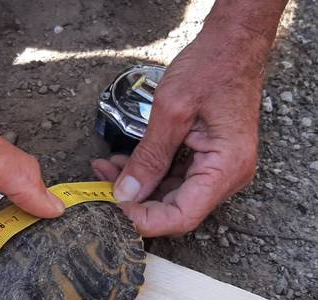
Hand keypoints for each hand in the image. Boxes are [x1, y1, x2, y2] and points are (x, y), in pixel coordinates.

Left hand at [92, 26, 268, 236]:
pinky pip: (175, 178)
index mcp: (226, 168)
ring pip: (171, 195)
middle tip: (100, 186)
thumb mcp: (171, 112)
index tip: (112, 208)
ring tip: (105, 168)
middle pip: (175, 209)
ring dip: (137, 186)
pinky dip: (148, 173)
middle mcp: (227, 175)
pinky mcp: (208, 159)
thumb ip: (148, 158)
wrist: (234, 44)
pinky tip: (122, 162)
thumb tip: (125, 194)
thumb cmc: (211, 68)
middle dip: (134, 202)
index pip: (182, 216)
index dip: (144, 220)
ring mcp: (218, 168)